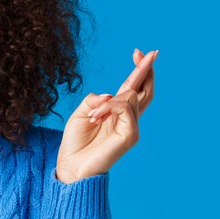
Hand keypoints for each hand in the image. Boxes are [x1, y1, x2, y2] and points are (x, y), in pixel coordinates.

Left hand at [55, 48, 156, 183]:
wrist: (71, 167)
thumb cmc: (75, 142)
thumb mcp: (82, 113)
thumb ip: (95, 100)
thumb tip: (110, 95)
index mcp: (116, 112)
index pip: (133, 87)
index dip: (138, 70)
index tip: (137, 51)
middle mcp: (128, 119)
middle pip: (146, 90)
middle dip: (145, 70)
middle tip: (147, 53)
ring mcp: (131, 127)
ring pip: (130, 97)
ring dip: (108, 101)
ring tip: (93, 115)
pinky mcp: (130, 136)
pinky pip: (125, 109)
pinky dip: (109, 107)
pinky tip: (97, 116)